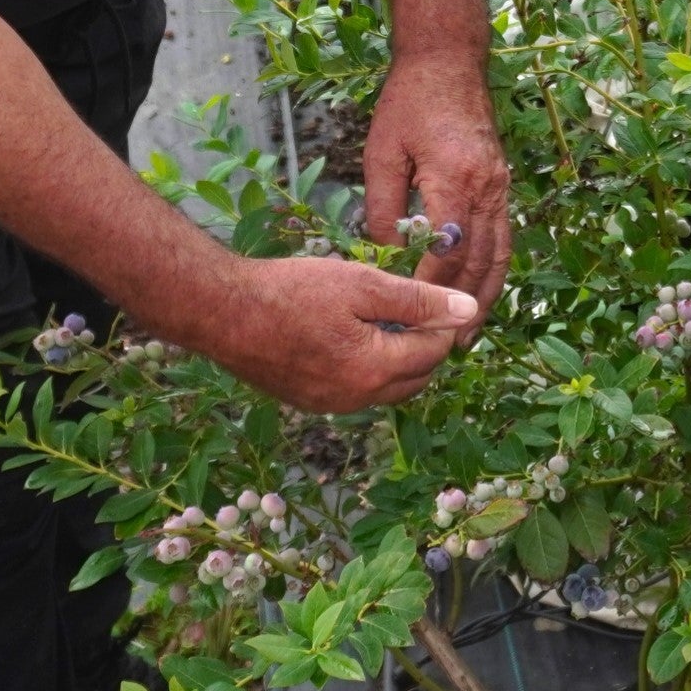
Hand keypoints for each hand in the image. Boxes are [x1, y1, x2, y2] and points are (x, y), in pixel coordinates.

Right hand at [181, 255, 477, 413]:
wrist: (223, 311)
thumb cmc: (292, 290)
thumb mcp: (363, 284)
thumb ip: (419, 300)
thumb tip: (468, 310)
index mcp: (376, 370)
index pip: (434, 352)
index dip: (443, 322)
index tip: (435, 296)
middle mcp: (357, 399)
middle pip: (414, 379)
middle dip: (425, 348)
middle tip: (415, 309)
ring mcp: (330, 405)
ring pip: (384, 389)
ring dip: (396, 361)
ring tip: (384, 320)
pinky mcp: (307, 402)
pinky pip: (354, 392)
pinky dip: (365, 370)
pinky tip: (349, 337)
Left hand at [362, 51, 511, 337]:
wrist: (448, 63)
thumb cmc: (408, 104)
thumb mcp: (381, 153)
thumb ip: (383, 208)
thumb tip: (385, 256)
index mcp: (454, 179)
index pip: (446, 250)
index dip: (429, 288)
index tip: (410, 317)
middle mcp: (485, 188)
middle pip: (478, 261)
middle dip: (460, 306)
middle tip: (443, 346)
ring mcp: (500, 187)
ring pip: (498, 255)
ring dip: (485, 297)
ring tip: (468, 334)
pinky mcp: (502, 185)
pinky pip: (504, 238)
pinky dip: (495, 271)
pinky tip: (483, 294)